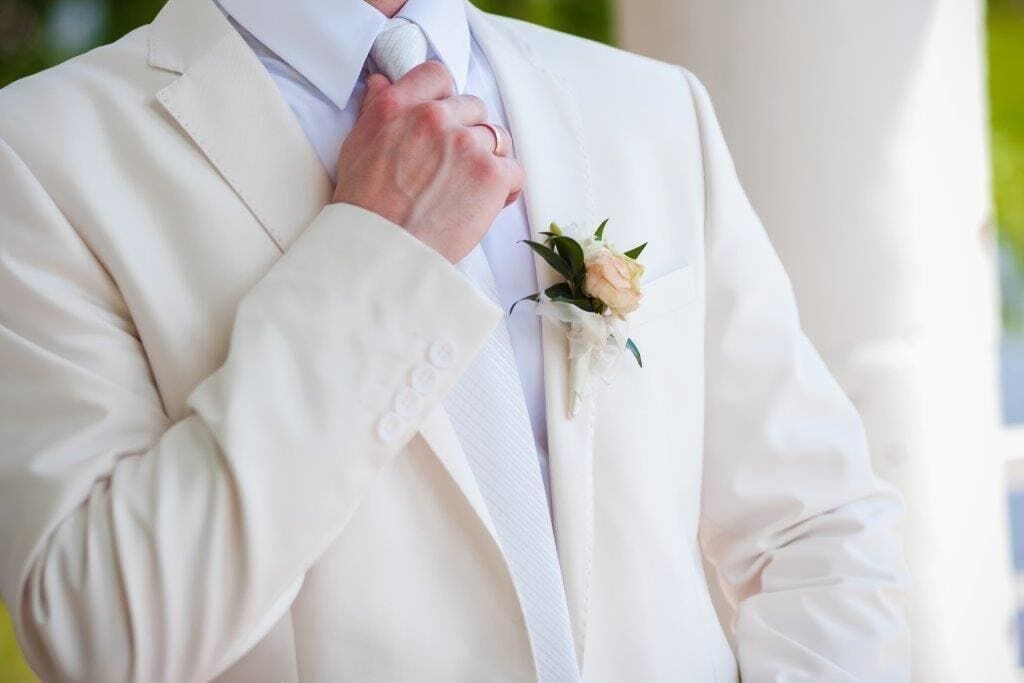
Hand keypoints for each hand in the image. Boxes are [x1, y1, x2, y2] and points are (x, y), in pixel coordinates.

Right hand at [332, 61, 522, 262]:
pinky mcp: (490, 174)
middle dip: (469, 133)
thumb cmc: (365, 207)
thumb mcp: (357, 147)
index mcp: (398, 106)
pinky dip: (506, 189)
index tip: (446, 121)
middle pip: (474, 107)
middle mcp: (433, 118)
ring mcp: (466, 144)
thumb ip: (375, 111)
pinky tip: (488, 205)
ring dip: (490, 160)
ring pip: (498, 138)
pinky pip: (514, 171)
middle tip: (456, 167)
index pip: (437, 75)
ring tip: (472, 189)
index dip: (445, 98)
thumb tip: (382, 83)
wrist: (383, 251)